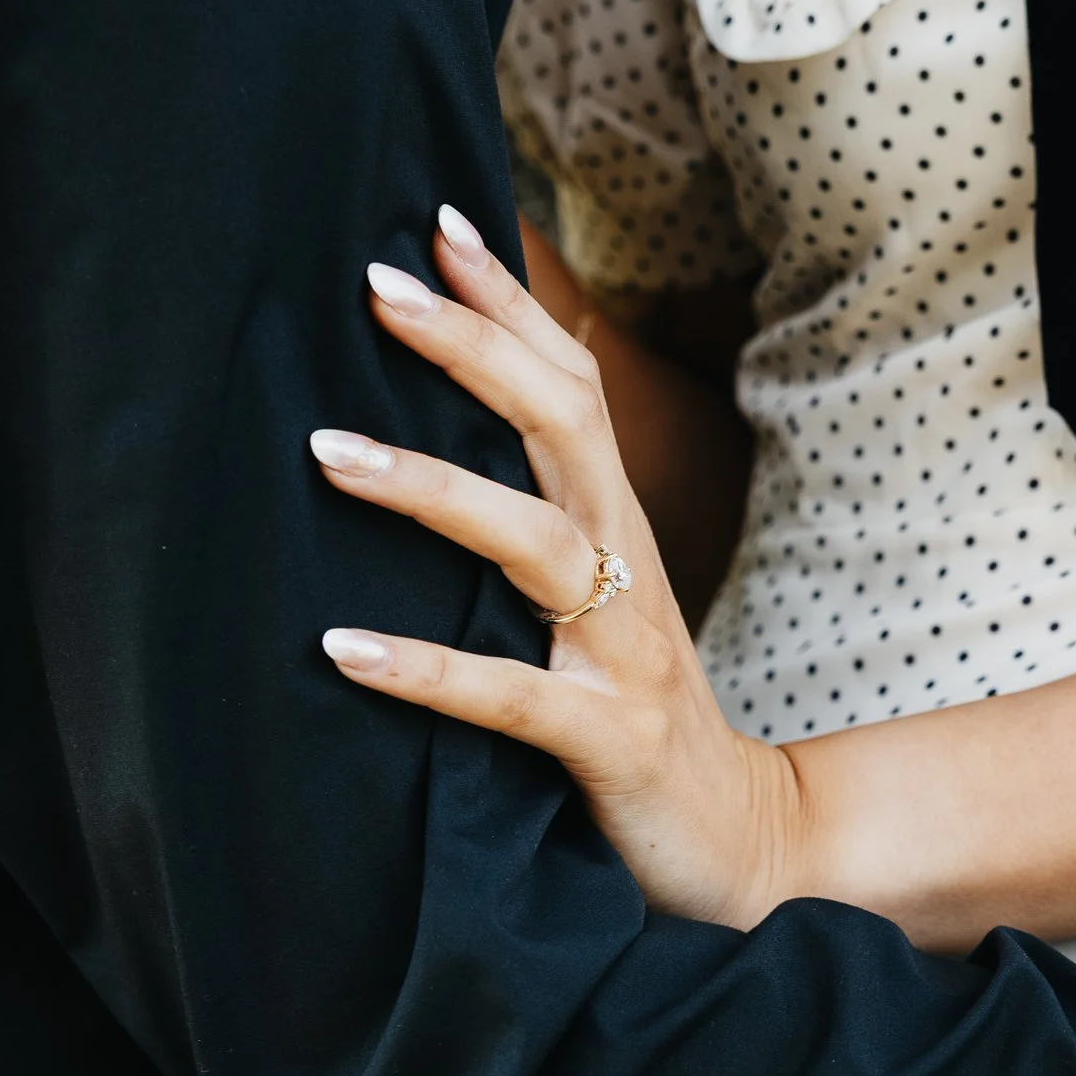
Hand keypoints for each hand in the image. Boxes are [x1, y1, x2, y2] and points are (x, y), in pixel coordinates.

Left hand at [314, 207, 805, 929]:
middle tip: (376, 286)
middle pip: (564, 427)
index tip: (439, 224)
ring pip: (537, 543)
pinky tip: (342, 648)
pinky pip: (511, 696)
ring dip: (431, 488)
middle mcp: (629, 573)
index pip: (574, 389)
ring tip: (327, 451)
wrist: (748, 851)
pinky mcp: (609, 744)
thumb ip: (539, 535)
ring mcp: (624, 657)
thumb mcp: (599, 610)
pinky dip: (427, 669)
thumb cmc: (641, 722)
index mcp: (620, 533)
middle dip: (473, 348)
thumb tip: (442, 460)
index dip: (512, 306)